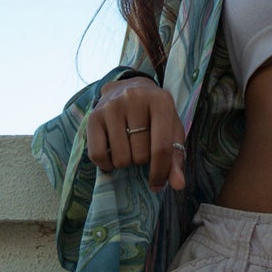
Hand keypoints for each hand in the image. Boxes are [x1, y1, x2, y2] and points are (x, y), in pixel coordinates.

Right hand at [86, 76, 186, 192]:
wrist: (128, 87)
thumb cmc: (154, 114)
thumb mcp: (171, 129)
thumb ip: (176, 157)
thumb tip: (178, 185)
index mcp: (161, 101)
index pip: (162, 147)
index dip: (160, 172)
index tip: (157, 184)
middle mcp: (135, 98)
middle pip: (140, 155)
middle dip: (142, 159)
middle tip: (141, 145)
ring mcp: (112, 106)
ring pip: (120, 158)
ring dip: (126, 161)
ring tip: (128, 145)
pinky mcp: (94, 116)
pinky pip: (97, 156)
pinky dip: (106, 163)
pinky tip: (112, 152)